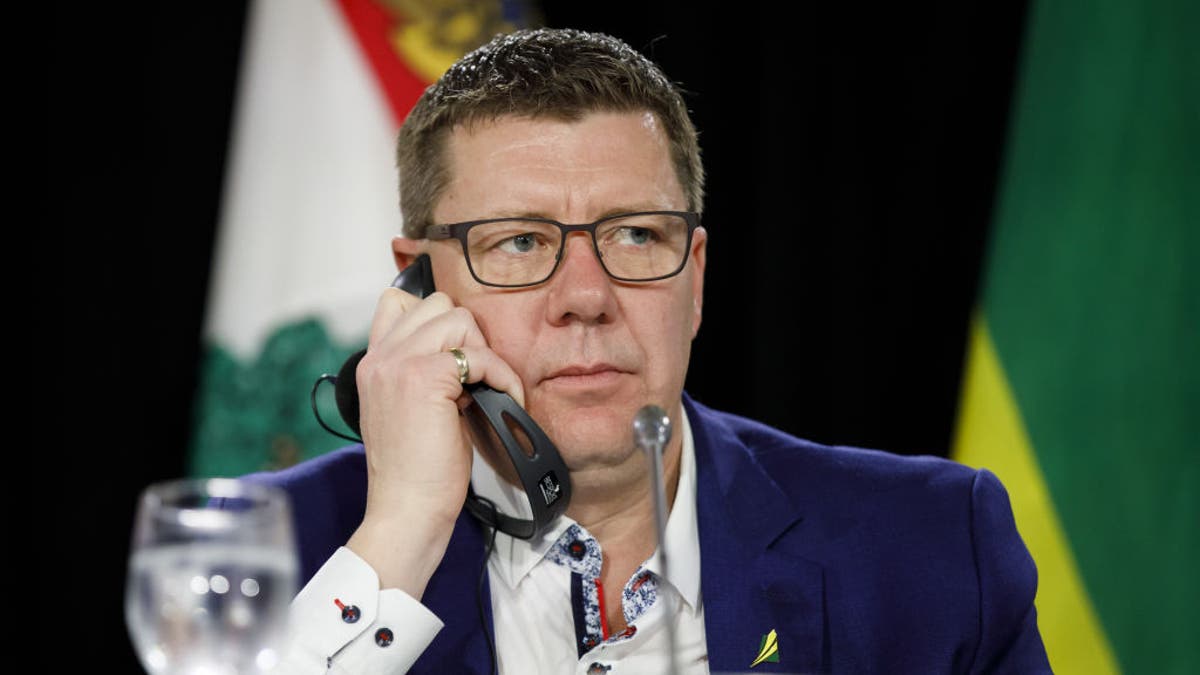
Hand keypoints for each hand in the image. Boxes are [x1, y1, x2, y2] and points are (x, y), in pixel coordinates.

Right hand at [346, 287, 524, 597]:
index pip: (397, 302)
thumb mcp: (407, 411)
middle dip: (468, 336)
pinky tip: (503, 402)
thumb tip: (464, 355)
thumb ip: (419, 374)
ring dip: (486, 353)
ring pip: (459, 319)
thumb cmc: (415, 472)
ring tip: (489, 390)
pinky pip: (480, 355)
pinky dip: (502, 377)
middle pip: (437, 304)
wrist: (407, 510)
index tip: (457, 356)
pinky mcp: (425, 377)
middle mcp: (380, 357)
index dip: (435, 319)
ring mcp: (398, 363)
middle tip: (477, 379)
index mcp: (372, 364)